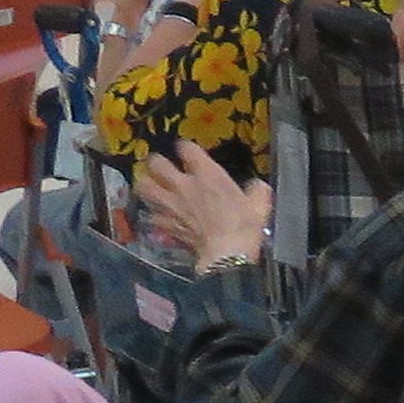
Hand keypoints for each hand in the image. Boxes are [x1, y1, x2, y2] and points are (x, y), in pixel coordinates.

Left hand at [132, 141, 272, 271]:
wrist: (226, 254)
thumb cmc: (244, 226)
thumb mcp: (259, 205)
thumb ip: (256, 191)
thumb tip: (257, 187)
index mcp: (207, 173)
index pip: (186, 149)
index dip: (186, 148)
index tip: (188, 152)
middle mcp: (183, 185)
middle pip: (156, 163)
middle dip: (157, 163)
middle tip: (161, 167)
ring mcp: (171, 205)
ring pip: (144, 186)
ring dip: (146, 185)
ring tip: (150, 186)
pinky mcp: (165, 224)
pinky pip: (151, 215)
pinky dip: (153, 215)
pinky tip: (159, 216)